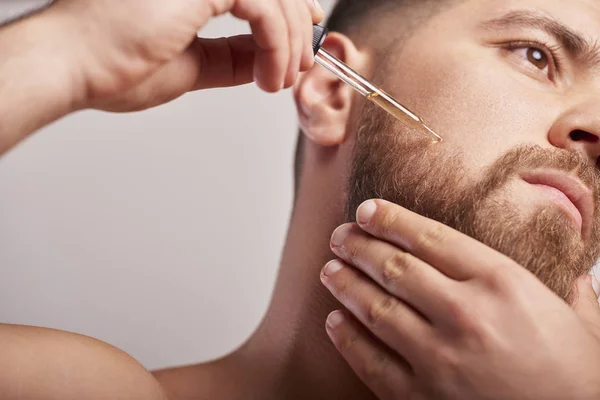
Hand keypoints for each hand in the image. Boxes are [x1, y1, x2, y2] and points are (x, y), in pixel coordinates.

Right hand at [44, 0, 322, 111]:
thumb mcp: (192, 63)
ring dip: (289, 44)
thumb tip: (263, 58)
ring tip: (278, 81)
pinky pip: (265, 8)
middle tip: (297, 69)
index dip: (290, 9)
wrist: (75, 65)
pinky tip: (269, 75)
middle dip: (297, 30)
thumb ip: (230, 56)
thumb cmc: (116, 66)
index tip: (303, 41)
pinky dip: (277, 44)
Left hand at [321, 199, 599, 399]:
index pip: (430, 238)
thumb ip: (564, 286)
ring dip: (344, 284)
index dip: (391, 220)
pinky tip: (335, 321)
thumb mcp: (582, 321)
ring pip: (374, 308)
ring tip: (330, 270)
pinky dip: (346, 338)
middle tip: (340, 237)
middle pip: (394, 268)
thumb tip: (566, 267)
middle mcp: (464, 315)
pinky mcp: (420, 399)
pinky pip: (370, 361)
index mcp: (501, 284)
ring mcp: (438, 359)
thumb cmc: (577, 380)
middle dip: (358, 246)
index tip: (368, 211)